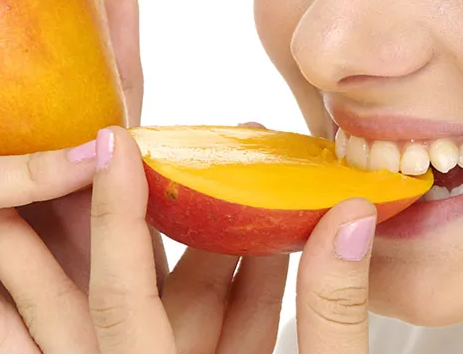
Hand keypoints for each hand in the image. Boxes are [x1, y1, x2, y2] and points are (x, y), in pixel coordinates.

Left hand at [87, 126, 377, 353]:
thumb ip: (332, 313)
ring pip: (172, 302)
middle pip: (113, 288)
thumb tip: (351, 217)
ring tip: (227, 164)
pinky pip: (215, 324)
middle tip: (117, 137)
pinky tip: (271, 231)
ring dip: (204, 236)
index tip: (116, 144)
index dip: (117, 217)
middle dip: (110, 211)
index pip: (122, 297)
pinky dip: (241, 281)